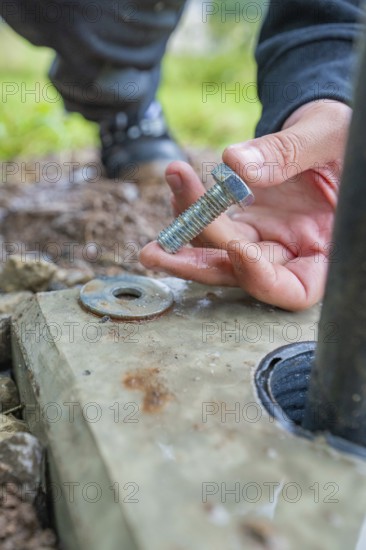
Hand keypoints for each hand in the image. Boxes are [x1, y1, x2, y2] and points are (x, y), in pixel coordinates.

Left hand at [140, 101, 350, 310]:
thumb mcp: (328, 137)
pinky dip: (194, 205)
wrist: (327, 132)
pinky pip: (213, 221)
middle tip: (155, 251)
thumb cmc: (345, 139)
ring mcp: (264, 236)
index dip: (263, 280)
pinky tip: (181, 184)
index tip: (240, 250)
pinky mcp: (244, 218)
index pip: (295, 289)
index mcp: (324, 247)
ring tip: (176, 180)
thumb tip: (235, 165)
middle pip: (241, 271)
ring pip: (219, 247)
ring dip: (188, 224)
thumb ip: (289, 152)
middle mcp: (290, 250)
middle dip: (198, 259)